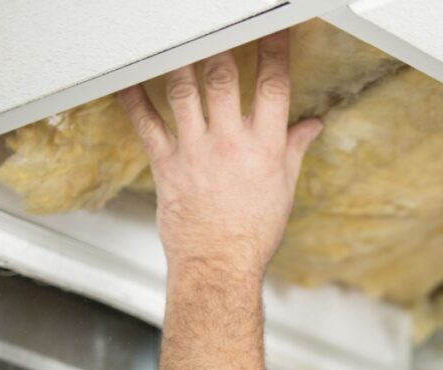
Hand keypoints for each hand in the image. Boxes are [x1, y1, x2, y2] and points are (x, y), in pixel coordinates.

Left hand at [117, 30, 322, 278]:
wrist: (220, 264)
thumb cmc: (252, 233)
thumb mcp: (284, 188)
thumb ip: (294, 148)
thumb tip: (311, 125)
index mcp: (265, 149)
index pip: (273, 87)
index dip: (274, 53)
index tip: (274, 33)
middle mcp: (230, 144)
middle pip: (223, 78)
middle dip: (222, 47)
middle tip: (220, 31)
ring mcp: (195, 151)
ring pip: (183, 91)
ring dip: (181, 61)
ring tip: (182, 44)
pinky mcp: (167, 163)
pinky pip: (146, 122)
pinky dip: (135, 98)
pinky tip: (132, 80)